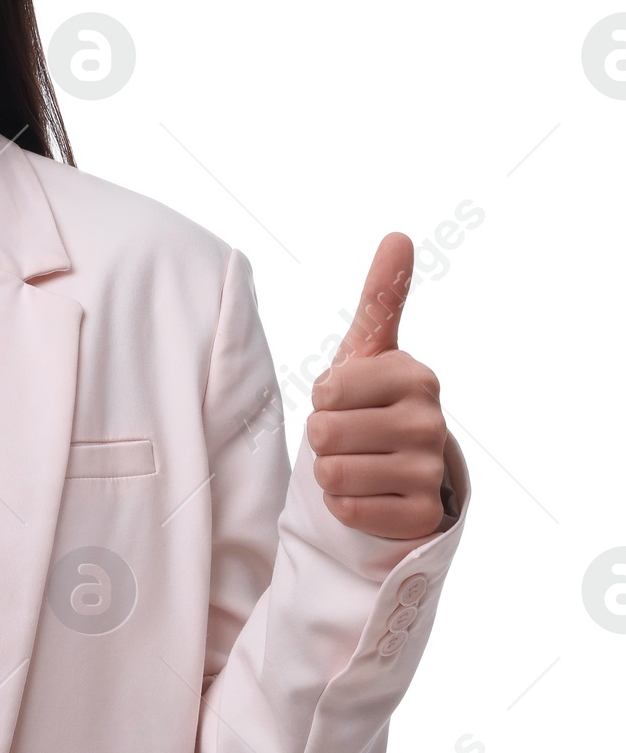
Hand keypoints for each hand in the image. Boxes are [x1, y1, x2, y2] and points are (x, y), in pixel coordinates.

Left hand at [308, 232, 448, 539]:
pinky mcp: (420, 517)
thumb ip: (381, 297)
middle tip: (353, 438)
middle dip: (324, 438)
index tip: (349, 401)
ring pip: (331, 473)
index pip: (325, 390)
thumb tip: (398, 235)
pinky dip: (345, 506)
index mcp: (415, 376)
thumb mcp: (371, 352)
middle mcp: (430, 421)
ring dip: (332, 473)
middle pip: (323, 432)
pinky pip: (346, 510)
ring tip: (362, 464)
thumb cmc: (375, 405)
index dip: (323, 400)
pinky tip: (371, 495)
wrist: (404, 476)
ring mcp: (430, 471)